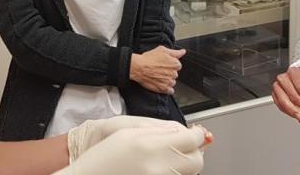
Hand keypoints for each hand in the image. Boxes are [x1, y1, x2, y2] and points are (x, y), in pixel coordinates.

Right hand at [57, 126, 206, 174]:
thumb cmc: (102, 157)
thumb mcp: (127, 132)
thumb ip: (160, 130)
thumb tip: (186, 131)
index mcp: (149, 146)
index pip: (192, 140)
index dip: (197, 135)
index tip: (196, 133)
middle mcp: (157, 168)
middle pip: (196, 161)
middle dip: (193, 152)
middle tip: (182, 147)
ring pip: (189, 173)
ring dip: (184, 164)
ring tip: (164, 159)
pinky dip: (174, 173)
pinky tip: (159, 169)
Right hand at [130, 46, 184, 93]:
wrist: (138, 67)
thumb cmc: (149, 58)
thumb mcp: (162, 50)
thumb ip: (175, 52)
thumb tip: (183, 52)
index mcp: (175, 64)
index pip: (177, 65)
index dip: (170, 64)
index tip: (164, 64)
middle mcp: (174, 73)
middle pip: (174, 74)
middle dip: (168, 72)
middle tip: (159, 69)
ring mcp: (169, 82)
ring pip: (172, 82)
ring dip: (167, 80)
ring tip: (158, 76)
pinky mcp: (164, 89)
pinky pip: (170, 91)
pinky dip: (167, 89)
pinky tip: (160, 84)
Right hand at [272, 67, 299, 119]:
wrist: (298, 80)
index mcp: (293, 72)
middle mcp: (283, 78)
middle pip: (293, 95)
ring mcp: (277, 87)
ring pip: (285, 102)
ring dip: (295, 111)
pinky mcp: (274, 95)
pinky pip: (280, 106)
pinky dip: (288, 112)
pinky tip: (296, 115)